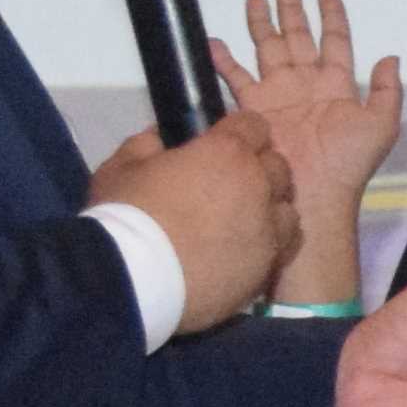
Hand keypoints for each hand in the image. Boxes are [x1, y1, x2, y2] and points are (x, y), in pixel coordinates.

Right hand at [89, 112, 294, 336]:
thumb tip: (158, 138)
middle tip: (229, 182)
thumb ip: (146, 145)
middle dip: (257, 168)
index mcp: (227, 153)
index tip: (222, 142)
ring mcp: (268, 229)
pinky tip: (246, 249)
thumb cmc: (126, 215)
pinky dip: (269, 242)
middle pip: (276, 166)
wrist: (135, 280)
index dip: (239, 131)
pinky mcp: (267, 267)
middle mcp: (259, 187)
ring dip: (269, 207)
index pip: (255, 126)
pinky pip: (282, 246)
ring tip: (242, 219)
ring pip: (286, 207)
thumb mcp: (120, 168)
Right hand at [216, 0, 404, 292]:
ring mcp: (278, 93)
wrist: (313, 193)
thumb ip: (387, 90)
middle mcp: (306, 83)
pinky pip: (236, 77)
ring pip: (267, 47)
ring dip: (261, 23)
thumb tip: (391, 57)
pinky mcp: (254, 107)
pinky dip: (224, 59)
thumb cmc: (349, 161)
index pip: (335, 41)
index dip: (332, 16)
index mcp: (337, 85)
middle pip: (297, 36)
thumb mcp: (381, 124)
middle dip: (291, 9)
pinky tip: (215, 41)